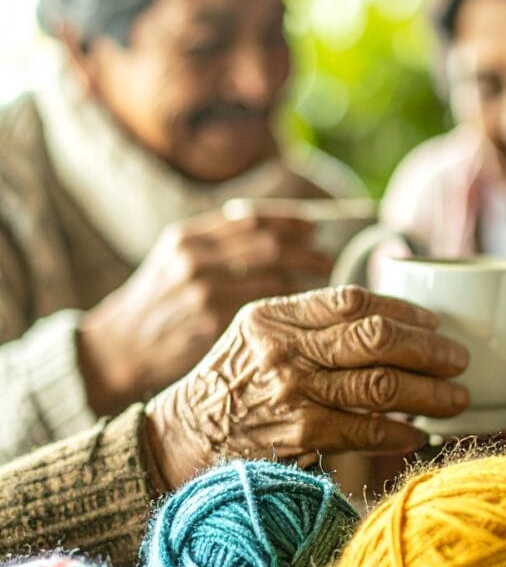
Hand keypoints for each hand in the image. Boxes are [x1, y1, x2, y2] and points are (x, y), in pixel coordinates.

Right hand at [78, 209, 332, 413]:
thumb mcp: (176, 260)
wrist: (118, 347)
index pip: (252, 219)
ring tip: (321, 282)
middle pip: (270, 244)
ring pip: (274, 276)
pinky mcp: (212, 322)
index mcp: (187, 236)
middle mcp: (195, 258)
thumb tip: (279, 231)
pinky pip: (266, 307)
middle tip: (327, 258)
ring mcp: (204, 290)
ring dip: (304, 278)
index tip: (313, 228)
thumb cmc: (158, 302)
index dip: (290, 221)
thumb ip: (218, 243)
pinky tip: (301, 309)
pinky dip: (289, 305)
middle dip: (306, 250)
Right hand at [143, 286, 469, 490]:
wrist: (180, 439)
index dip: (405, 309)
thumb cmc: (231, 383)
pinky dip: (400, 432)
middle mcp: (284, 349)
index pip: (353, 300)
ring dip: (429, 393)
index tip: (436, 322)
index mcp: (275, 316)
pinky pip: (367, 429)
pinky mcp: (300, 434)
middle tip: (460, 359)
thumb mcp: (257, 335)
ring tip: (456, 397)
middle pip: (377, 338)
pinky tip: (419, 434)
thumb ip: (311, 321)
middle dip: (430, 349)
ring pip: (381, 385)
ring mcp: (292, 392)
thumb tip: (387, 316)